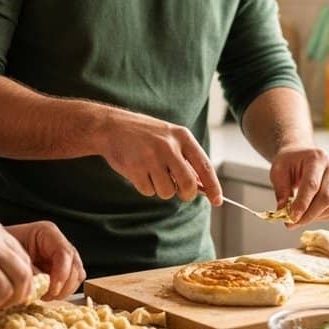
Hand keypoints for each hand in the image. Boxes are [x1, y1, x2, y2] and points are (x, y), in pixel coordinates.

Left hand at [5, 221, 85, 299]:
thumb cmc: (1, 248)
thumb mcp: (11, 256)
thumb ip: (28, 271)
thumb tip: (40, 287)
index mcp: (47, 232)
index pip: (64, 253)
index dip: (62, 274)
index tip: (52, 290)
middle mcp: (58, 242)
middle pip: (75, 265)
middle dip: (65, 285)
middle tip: (48, 296)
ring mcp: (61, 255)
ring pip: (77, 274)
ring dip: (65, 289)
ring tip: (46, 296)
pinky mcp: (60, 268)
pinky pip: (72, 281)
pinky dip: (63, 290)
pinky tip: (48, 294)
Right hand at [93, 108, 221, 204]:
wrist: (111, 127)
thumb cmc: (145, 135)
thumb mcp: (169, 138)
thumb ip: (186, 159)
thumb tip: (202, 186)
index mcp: (182, 136)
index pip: (205, 166)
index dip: (213, 187)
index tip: (218, 201)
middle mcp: (168, 146)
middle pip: (187, 185)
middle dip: (185, 194)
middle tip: (179, 191)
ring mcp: (151, 158)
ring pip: (167, 192)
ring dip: (161, 189)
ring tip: (152, 173)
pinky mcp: (135, 168)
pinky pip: (148, 191)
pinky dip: (145, 187)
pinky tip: (139, 171)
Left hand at [269, 145, 328, 227]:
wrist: (301, 155)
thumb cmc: (290, 161)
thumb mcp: (278, 170)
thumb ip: (281, 190)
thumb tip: (283, 211)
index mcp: (317, 158)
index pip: (312, 185)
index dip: (302, 204)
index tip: (291, 217)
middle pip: (326, 197)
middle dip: (308, 214)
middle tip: (292, 223)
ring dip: (312, 217)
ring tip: (297, 219)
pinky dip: (318, 216)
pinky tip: (306, 213)